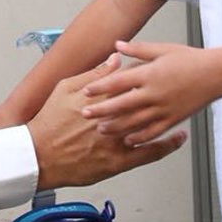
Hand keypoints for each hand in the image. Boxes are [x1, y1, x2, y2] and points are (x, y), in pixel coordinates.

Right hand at [27, 58, 184, 189]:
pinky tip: (178, 138)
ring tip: (184, 107)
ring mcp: (117, 141)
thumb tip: (114, 59)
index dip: (145, 75)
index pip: (131, 82)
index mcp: (101, 98)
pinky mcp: (118, 161)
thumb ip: (93, 75)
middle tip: (175, 85)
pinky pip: (149, 152)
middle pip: (144, 102)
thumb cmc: (48, 124)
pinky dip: (166, 145)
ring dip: (169, 116)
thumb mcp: (64, 89)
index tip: (156, 70)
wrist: (38, 156)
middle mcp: (112, 119)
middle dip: (161, 93)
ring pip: (150, 125)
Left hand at [80, 41, 212, 142]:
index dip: (101, 86)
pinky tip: (128, 141)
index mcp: (150, 73)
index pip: (119, 81)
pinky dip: (139, 137)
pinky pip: (153, 132)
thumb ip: (138, 49)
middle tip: (85, 114)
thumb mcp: (162, 49)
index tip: (86, 91)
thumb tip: (116, 45)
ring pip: (135, 121)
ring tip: (101, 129)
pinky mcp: (173, 119)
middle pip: (122, 104)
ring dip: (116, 126)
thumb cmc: (191, 60)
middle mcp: (154, 93)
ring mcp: (164, 108)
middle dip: (101, 110)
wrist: (216, 74)